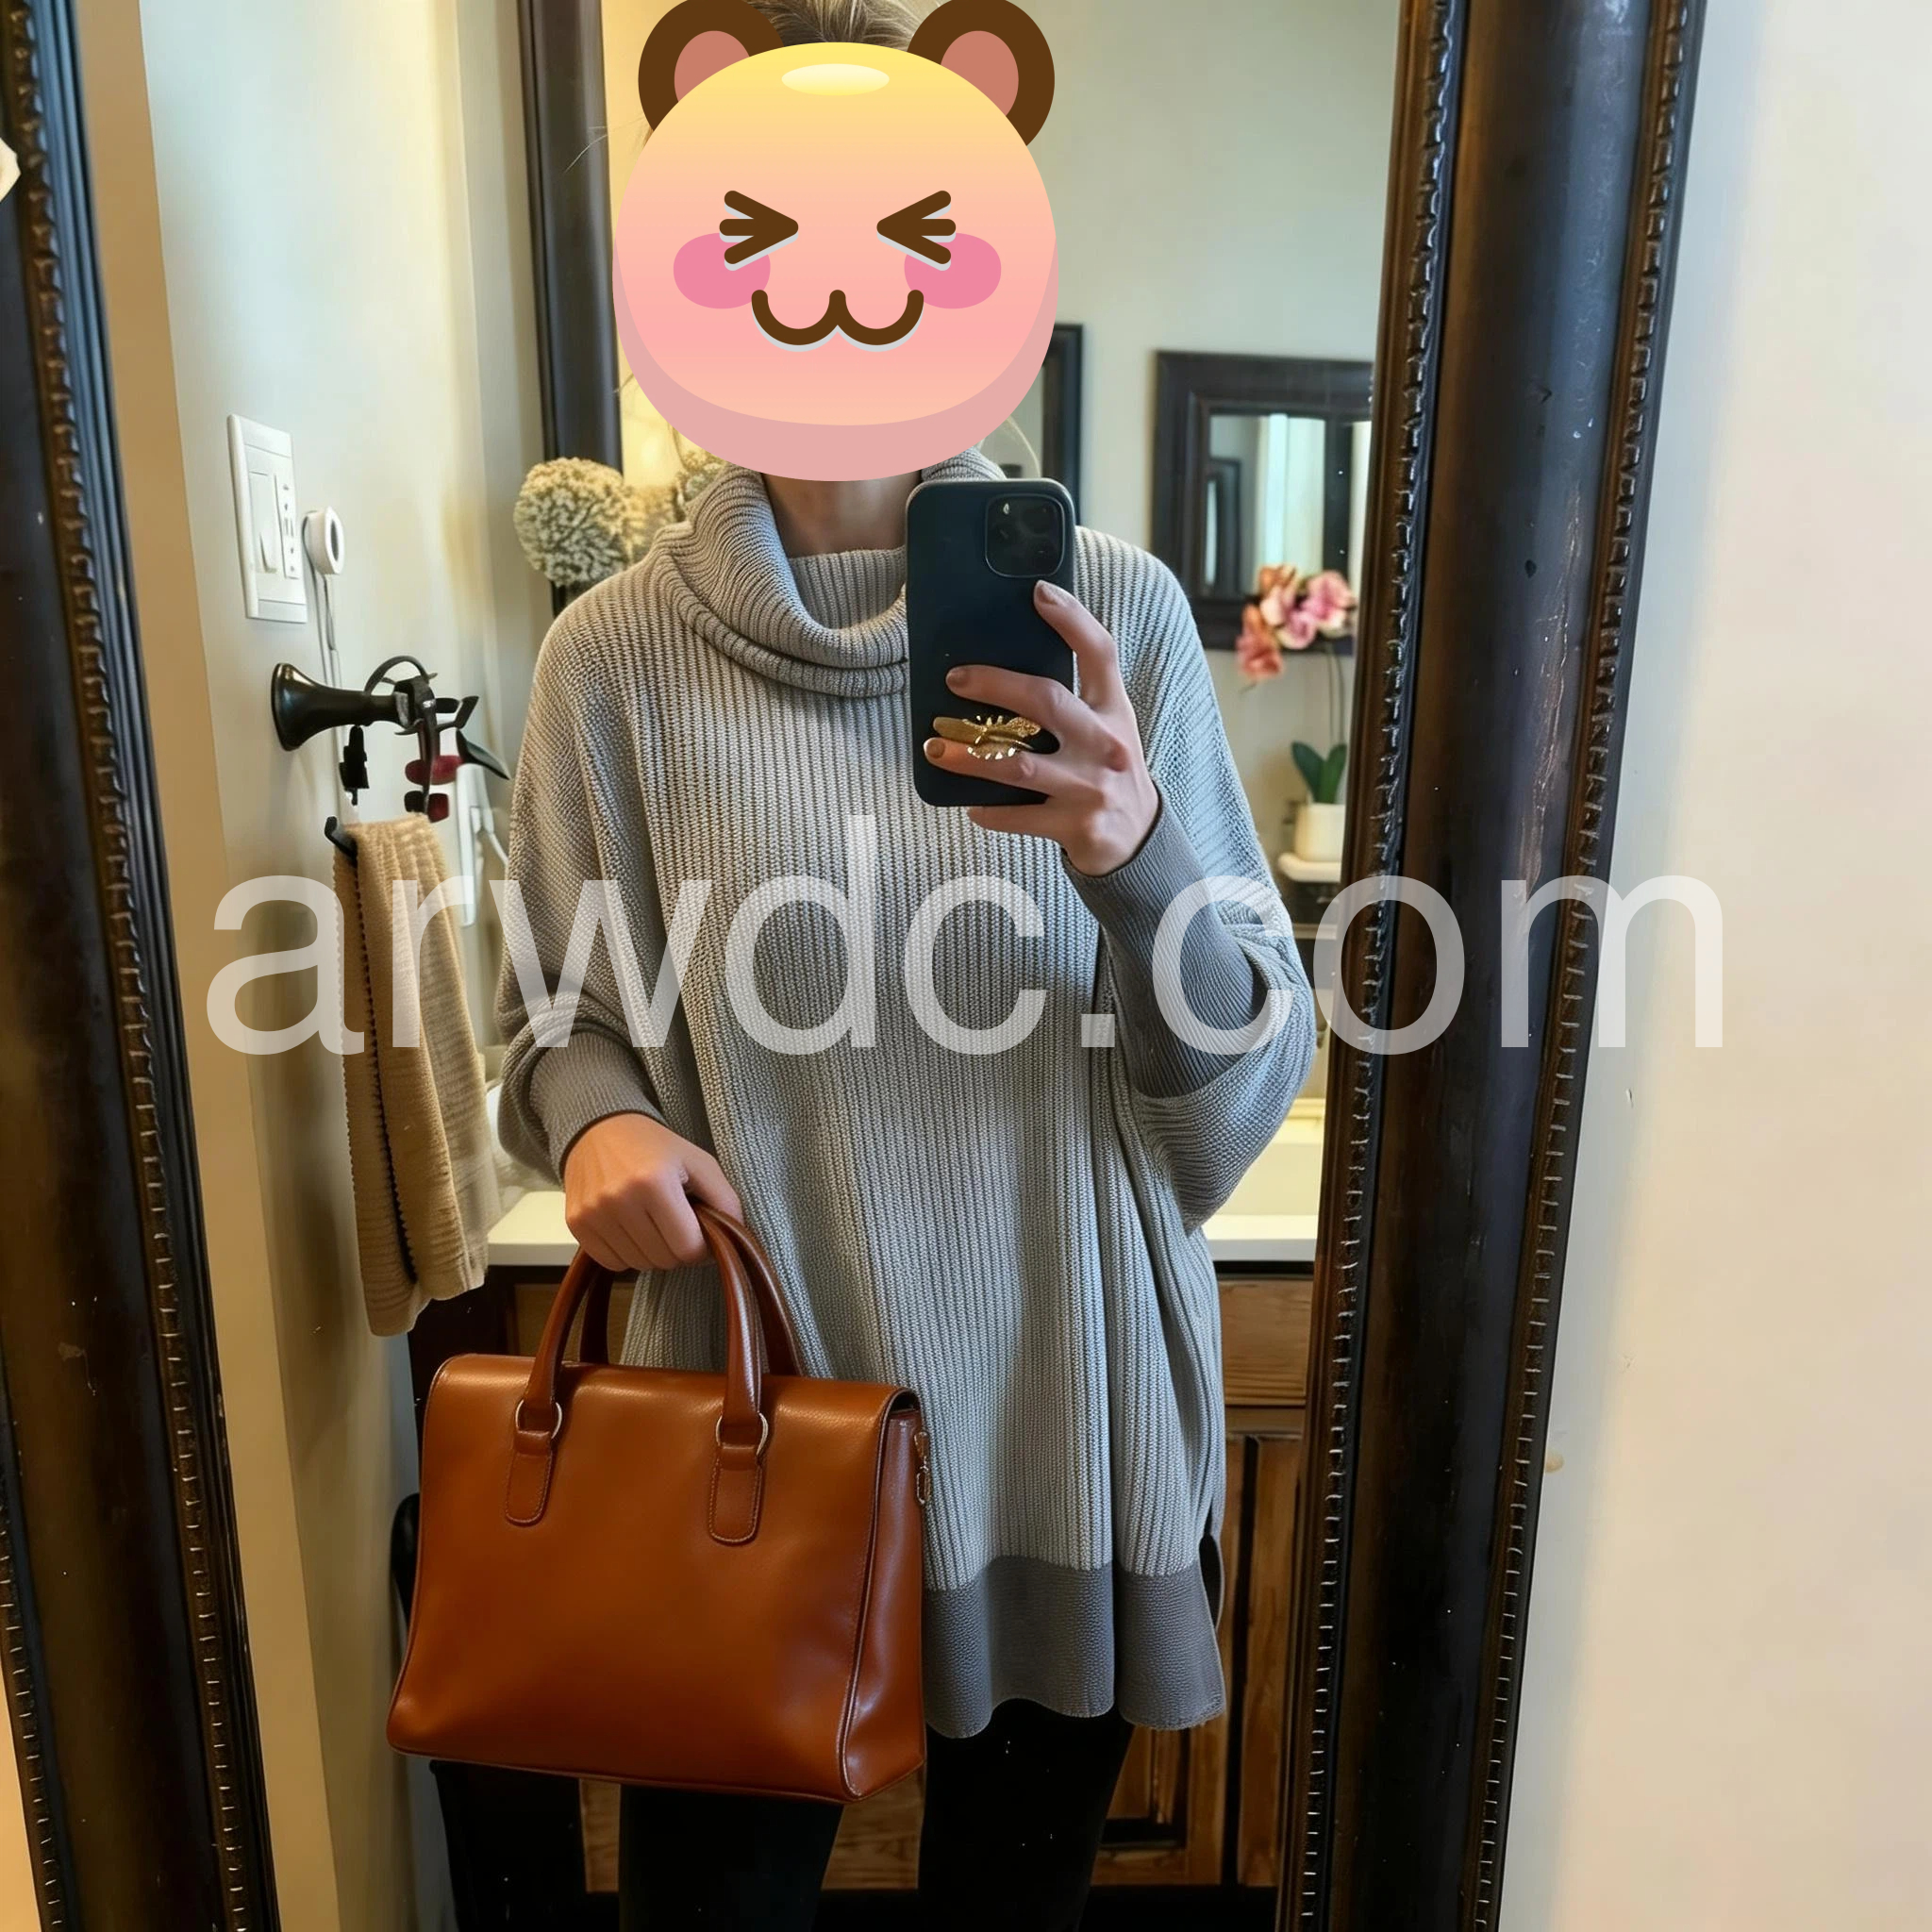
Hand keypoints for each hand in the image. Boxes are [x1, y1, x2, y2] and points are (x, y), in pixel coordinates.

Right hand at [562, 1112, 741, 1272]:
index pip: (687, 1248)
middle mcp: (620, 1199)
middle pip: (663, 1260)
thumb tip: (735, 1236)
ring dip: (652, 1252)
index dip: (702, 1248)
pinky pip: (612, 1263)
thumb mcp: (698, 1161)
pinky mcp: (575, 1223)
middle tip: (676, 1224)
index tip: (701, 1233)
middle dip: (677, 1249)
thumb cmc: (655, 1146)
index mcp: (654, 1182)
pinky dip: (627, 1254)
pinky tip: (631, 1228)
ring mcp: (593, 1214)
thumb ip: (724, 1198)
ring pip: (639, 1265)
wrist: (599, 1130)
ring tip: (653, 1223)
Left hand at [923, 580, 1159, 875]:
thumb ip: (1075, 698)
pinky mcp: (1074, 825)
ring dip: (969, 756)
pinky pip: (1018, 816)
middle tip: (955, 678)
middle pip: (1046, 700)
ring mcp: (1090, 786)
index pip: (1099, 653)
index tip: (1038, 593)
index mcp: (1114, 710)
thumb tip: (1010, 663)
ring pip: (1018, 765)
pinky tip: (970, 805)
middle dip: (995, 684)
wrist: (1139, 840)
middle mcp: (1105, 744)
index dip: (1071, 619)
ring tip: (935, 748)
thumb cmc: (1109, 772)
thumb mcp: (1107, 727)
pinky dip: (989, 811)